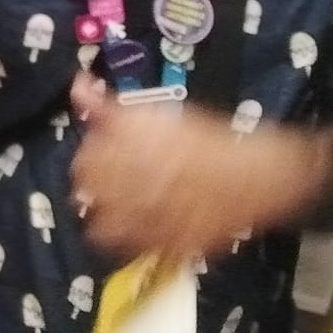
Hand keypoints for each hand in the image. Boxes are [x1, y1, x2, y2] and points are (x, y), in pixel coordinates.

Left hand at [68, 74, 332, 261]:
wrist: (256, 176)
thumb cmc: (207, 139)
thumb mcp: (153, 114)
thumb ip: (107, 106)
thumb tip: (76, 85)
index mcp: (126, 148)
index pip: (82, 160)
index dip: (89, 156)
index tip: (101, 153)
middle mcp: (131, 182)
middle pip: (88, 191)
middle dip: (93, 184)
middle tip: (111, 179)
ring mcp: (147, 216)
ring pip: (100, 223)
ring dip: (103, 213)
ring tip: (118, 205)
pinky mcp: (165, 243)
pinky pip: (129, 247)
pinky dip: (127, 237)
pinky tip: (137, 225)